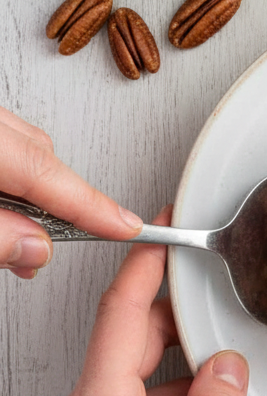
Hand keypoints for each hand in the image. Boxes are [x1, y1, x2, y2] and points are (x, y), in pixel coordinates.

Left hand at [0, 105, 141, 277]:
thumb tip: (36, 248)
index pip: (50, 174)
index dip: (94, 206)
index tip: (127, 227)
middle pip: (42, 157)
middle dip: (56, 202)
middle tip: (46, 246)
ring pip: (24, 149)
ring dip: (31, 191)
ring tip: (17, 233)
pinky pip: (7, 147)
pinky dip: (13, 177)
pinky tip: (5, 207)